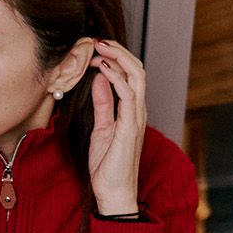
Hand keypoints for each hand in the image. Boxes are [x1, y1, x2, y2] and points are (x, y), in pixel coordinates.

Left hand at [87, 40, 146, 215]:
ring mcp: (136, 118)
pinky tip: (102, 68)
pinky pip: (128, 95)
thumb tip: (99, 80)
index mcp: (132, 110)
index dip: (115, 57)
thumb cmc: (108, 166)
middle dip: (118, 50)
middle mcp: (138, 111)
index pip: (131, 74)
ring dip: (118, 58)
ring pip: (136, 76)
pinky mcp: (130, 127)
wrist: (114, 193)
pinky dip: (116, 77)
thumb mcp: (101, 128)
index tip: (95, 49)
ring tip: (100, 47)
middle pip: (137, 69)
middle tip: (97, 40)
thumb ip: (103, 103)